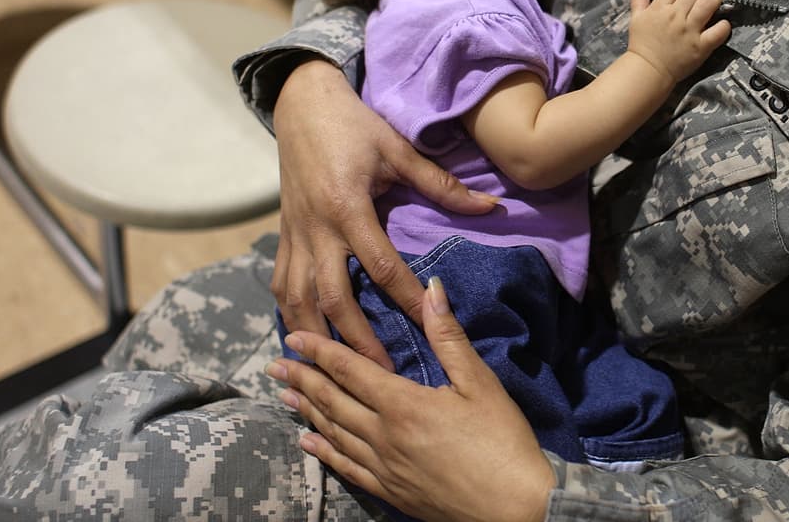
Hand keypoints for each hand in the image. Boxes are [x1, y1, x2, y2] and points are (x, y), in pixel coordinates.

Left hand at [266, 278, 554, 521]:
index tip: (293, 336)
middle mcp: (384, 435)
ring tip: (284, 396)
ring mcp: (384, 467)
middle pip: (333, 402)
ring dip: (307, 412)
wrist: (513, 508)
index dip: (319, 351)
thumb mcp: (480, 382)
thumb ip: (449, 336)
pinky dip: (324, 452)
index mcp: (404, 404)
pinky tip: (309, 442)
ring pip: (334, 434)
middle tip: (274, 366)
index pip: (350, 370)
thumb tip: (431, 289)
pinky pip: (346, 468)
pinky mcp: (391, 492)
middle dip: (302, 380)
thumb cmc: (502, 441)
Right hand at [272, 59, 498, 368]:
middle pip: (332, 297)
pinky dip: (290, 315)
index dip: (404, 299)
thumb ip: (442, 185)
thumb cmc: (355, 125)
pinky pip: (282, 285)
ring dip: (315, 337)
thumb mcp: (399, 150)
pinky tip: (303, 338)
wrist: (302, 104)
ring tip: (334, 373)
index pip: (380, 265)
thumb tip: (490, 207)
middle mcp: (316, 229)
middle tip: (382, 373)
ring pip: (297, 299)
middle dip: (355, 339)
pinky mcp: (283, 235)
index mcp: (347, 208)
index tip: (426, 329)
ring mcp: (294, 235)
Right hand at [626, 0, 729, 83]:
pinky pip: (719, 30)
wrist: (648, 71)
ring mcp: (690, 31)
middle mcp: (676, 16)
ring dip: (715, 0)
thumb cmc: (642, 44)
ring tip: (714, 5)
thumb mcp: (636, 18)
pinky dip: (724, 25)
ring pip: (710, 3)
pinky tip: (720, 25)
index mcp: (660, 7)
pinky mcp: (701, 46)